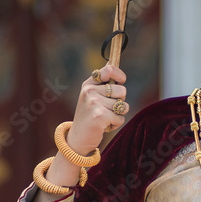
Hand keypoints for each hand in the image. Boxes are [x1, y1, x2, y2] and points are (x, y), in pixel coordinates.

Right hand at [31, 64, 128, 201]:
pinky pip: (120, 118)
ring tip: (104, 118)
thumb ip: (101, 83)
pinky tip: (104, 126)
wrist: (77, 139)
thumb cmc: (88, 117)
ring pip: (123, 105)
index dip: (120, 75)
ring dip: (117, 115)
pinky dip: (115, 124)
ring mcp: (93, 103)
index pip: (109, 69)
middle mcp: (89, 91)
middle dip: (120, 102)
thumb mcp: (91, 96)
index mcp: (88, 84)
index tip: (121, 81)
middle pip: (122, 91)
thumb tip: (112, 62)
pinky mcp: (99, 115)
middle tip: (106, 109)